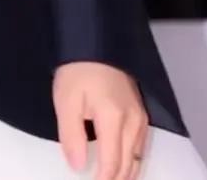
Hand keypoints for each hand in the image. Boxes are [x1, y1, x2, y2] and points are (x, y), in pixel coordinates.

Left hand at [54, 62, 148, 179]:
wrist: (94, 41)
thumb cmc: (77, 69)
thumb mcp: (65, 101)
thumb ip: (72, 137)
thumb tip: (78, 166)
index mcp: (113, 119)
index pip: (113, 165)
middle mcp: (133, 121)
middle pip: (129, 165)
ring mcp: (140, 116)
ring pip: (138, 158)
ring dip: (126, 173)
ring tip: (110, 178)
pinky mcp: (141, 110)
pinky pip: (141, 145)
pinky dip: (132, 160)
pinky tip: (121, 163)